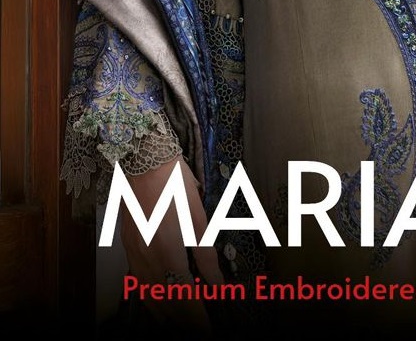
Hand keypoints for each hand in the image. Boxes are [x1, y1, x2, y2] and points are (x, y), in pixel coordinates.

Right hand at [120, 156, 223, 333]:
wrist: (142, 161)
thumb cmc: (174, 184)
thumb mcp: (198, 219)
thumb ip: (206, 256)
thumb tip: (217, 284)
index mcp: (168, 254)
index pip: (185, 300)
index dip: (197, 321)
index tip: (209, 332)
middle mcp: (147, 261)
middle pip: (164, 305)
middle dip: (182, 322)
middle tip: (198, 330)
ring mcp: (134, 255)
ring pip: (149, 297)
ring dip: (166, 314)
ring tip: (182, 321)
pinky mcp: (128, 248)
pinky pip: (139, 283)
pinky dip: (151, 297)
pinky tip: (160, 298)